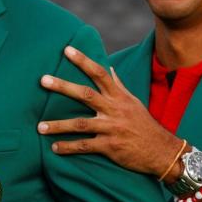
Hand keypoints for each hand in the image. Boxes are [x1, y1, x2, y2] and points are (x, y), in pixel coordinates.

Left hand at [38, 45, 182, 178]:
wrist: (162, 151)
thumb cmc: (145, 125)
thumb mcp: (134, 102)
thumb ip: (119, 86)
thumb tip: (110, 68)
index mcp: (119, 97)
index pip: (100, 73)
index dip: (83, 61)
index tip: (67, 50)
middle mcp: (114, 109)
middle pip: (85, 94)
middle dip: (63, 86)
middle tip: (43, 80)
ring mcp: (112, 128)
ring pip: (81, 124)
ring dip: (58, 125)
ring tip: (39, 126)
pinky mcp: (110, 147)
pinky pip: (85, 146)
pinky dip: (69, 147)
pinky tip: (54, 148)